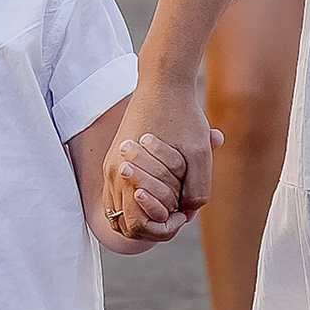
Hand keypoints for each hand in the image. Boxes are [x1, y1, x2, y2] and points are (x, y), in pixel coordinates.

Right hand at [105, 81, 215, 231]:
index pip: (138, 226)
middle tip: (179, 208)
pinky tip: (160, 191)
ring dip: (146, 212)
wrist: (163, 82)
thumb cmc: (183, 116)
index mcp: (126, 174)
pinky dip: (136, 202)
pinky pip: (119, 197)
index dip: (165, 227)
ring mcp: (109, 167)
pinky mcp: (113, 160)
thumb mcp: (200, 154)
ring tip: (171, 199)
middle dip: (155, 221)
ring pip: (120, 212)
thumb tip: (188, 212)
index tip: (184, 211)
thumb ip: (197, 189)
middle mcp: (112, 174)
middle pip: (127, 223)